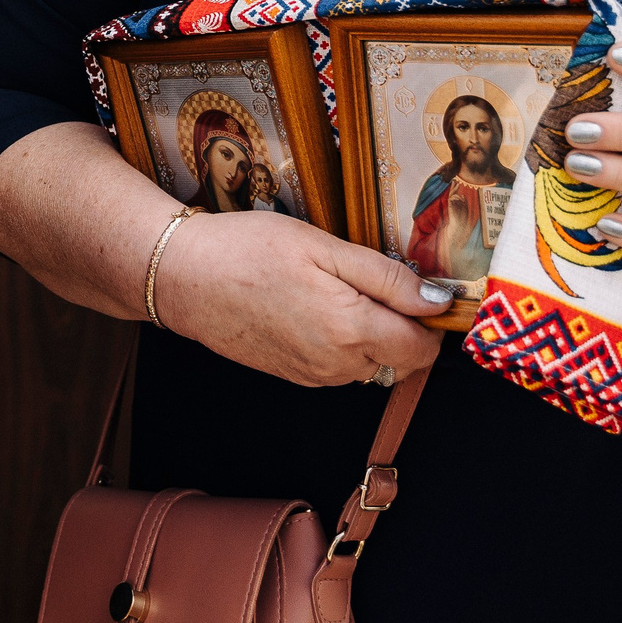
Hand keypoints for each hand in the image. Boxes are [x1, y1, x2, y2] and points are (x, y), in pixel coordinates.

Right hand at [152, 210, 452, 387]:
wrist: (183, 278)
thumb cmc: (247, 250)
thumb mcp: (323, 247)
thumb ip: (388, 277)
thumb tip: (438, 302)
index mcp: (350, 329)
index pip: (423, 347)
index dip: (431, 319)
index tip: (421, 289)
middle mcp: (337, 363)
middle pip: (401, 358)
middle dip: (400, 324)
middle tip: (369, 279)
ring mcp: (313, 375)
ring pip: (370, 363)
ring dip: (368, 333)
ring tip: (332, 288)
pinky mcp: (293, 376)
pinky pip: (339, 365)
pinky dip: (339, 341)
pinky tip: (311, 306)